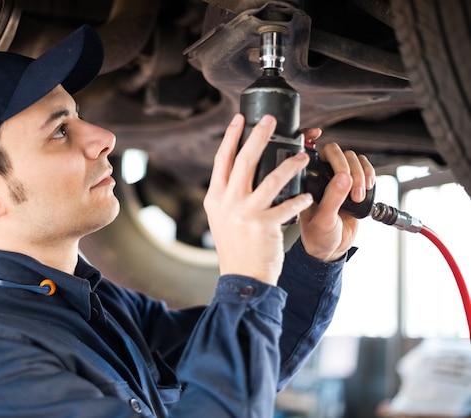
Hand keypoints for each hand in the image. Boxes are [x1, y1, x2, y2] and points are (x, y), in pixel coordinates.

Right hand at [204, 114, 312, 284]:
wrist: (242, 277)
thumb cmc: (236, 247)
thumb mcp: (222, 218)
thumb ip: (228, 195)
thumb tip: (240, 170)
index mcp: (215, 198)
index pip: (221, 160)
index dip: (230, 137)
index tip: (239, 119)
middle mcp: (228, 203)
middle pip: (243, 161)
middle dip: (258, 136)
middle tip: (270, 120)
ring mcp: (245, 214)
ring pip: (271, 179)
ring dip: (290, 164)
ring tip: (303, 155)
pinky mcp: (265, 226)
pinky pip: (288, 205)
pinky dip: (299, 199)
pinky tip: (307, 196)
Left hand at [299, 134, 375, 261]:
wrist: (332, 249)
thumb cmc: (318, 236)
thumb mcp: (323, 220)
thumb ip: (332, 198)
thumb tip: (344, 177)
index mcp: (305, 181)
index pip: (307, 152)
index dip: (309, 137)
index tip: (317, 132)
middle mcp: (320, 176)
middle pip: (335, 152)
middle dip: (346, 165)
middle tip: (351, 185)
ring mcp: (337, 179)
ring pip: (352, 158)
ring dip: (360, 173)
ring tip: (359, 195)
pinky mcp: (354, 184)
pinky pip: (365, 168)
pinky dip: (370, 173)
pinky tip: (368, 186)